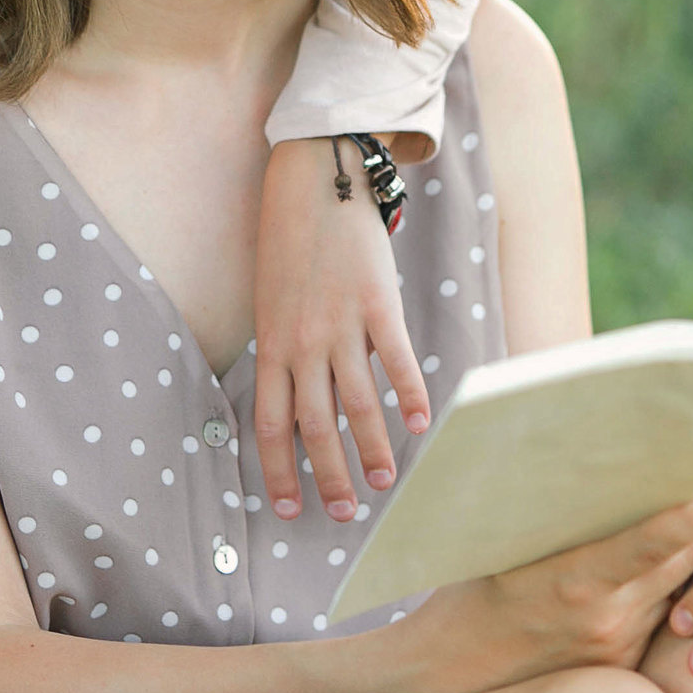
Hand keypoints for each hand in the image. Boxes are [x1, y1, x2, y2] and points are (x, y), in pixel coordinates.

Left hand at [252, 137, 431, 522]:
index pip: (269, 424)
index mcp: (271, 344)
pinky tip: (423, 423)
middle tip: (344, 512)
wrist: (312, 181)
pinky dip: (411, 395)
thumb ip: (287, 352)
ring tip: (386, 480)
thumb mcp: (272, 302)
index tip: (289, 509)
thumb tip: (311, 404)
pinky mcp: (377, 303)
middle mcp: (302, 342)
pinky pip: (396, 360)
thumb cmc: (289, 244)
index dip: (279, 471)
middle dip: (329, 476)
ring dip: (372, 448)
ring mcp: (340, 324)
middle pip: (314, 425)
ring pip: (357, 403)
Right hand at [409, 444, 692, 692]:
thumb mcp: (504, 543)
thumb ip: (560, 515)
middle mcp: (609, 618)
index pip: (655, 541)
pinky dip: (669, 576)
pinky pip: (660, 608)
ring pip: (679, 581)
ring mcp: (620, 644)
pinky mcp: (624, 662)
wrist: (450, 669)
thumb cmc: (469, 592)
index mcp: (576, 582)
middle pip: (685, 555)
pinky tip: (674, 546)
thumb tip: (597, 462)